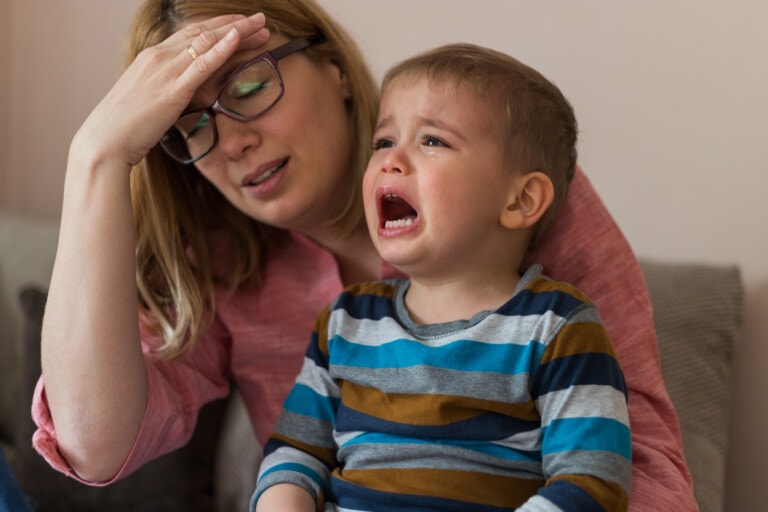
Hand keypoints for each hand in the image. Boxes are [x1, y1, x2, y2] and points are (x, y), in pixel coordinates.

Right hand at [73, 13, 269, 167]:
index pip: (191, 35)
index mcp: (152, 58)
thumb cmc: (124, 128)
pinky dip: (221, 48)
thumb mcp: (146, 101)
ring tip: (262, 26)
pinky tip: (238, 38)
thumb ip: (164, 91)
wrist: (105, 142)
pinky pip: (202, 64)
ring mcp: (165, 70)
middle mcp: (159, 57)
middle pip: (203, 32)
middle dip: (234, 24)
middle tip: (260, 20)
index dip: (218, 28)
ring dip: (237, 32)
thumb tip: (178, 96)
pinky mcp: (173, 89)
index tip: (240, 26)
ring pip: (207, 42)